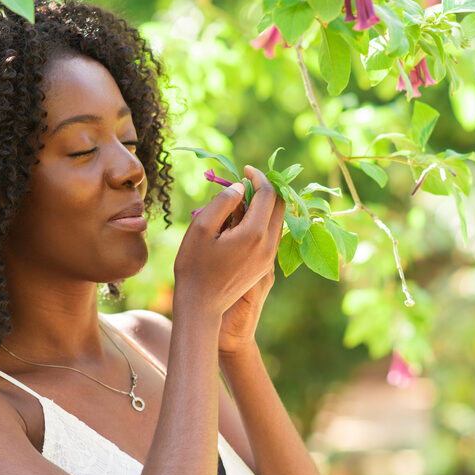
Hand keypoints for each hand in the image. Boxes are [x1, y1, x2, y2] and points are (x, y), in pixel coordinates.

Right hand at [218, 166, 284, 354]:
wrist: (200, 306)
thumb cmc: (194, 266)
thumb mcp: (201, 228)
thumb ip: (222, 202)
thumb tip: (240, 188)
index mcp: (255, 233)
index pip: (267, 193)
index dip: (258, 176)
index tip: (244, 169)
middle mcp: (268, 245)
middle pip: (280, 205)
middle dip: (267, 188)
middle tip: (247, 180)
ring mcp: (269, 258)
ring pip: (278, 220)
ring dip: (265, 205)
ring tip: (241, 200)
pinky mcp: (264, 266)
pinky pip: (271, 235)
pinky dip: (262, 220)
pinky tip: (241, 221)